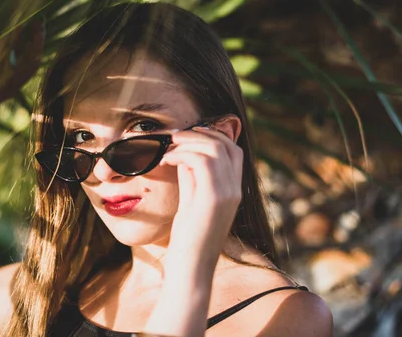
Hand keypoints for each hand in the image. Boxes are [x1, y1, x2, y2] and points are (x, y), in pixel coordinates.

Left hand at [159, 120, 242, 270]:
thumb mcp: (191, 201)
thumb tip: (183, 154)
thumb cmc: (188, 238)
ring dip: (187, 142)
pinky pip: (201, 161)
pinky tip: (166, 160)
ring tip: (167, 150)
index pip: (233, 150)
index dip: (212, 135)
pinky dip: (181, 154)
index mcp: (233, 190)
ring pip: (214, 148)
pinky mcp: (213, 199)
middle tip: (173, 137)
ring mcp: (227, 193)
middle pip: (225, 144)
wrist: (190, 267)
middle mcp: (235, 190)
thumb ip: (192, 177)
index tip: (188, 134)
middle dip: (197, 134)